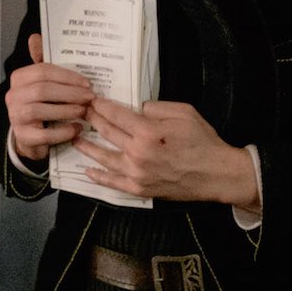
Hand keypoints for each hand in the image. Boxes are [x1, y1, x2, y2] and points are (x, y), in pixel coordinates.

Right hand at [5, 32, 94, 162]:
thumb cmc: (42, 105)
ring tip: (84, 112)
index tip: (87, 83)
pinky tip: (76, 129)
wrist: (30, 137)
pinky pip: (45, 134)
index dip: (68, 76)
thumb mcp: (43, 83)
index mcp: (19, 78)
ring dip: (67, 110)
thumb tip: (35, 37)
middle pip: (43, 89)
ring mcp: (15, 116)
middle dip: (70, 93)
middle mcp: (12, 96)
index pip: (43, 71)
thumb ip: (43, 64)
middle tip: (90, 97)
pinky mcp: (22, 136)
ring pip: (42, 110)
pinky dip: (63, 132)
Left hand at [73, 99, 260, 208]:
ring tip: (75, 139)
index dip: (101, 107)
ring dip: (87, 147)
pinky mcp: (139, 189)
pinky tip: (87, 171)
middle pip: (107, 133)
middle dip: (92, 121)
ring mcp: (136, 173)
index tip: (92, 101)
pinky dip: (99, 177)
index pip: (116, 115)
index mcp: (148, 132)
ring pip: (104, 158)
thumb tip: (137, 108)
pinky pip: (113, 183)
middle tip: (80, 113)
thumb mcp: (184, 112)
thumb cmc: (203, 141)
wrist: (216, 174)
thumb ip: (157, 107)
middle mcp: (137, 153)